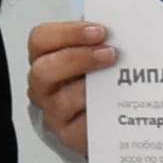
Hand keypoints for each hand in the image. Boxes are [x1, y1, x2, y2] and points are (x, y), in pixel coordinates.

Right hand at [24, 18, 116, 146]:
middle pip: (43, 70)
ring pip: (60, 100)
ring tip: (114, 78)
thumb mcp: (92, 52)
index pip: (41, 40)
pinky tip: (114, 104)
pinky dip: (97, 113)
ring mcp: (53, 111)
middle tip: (109, 52)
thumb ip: (97, 40)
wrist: (101, 116)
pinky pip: (79, 125)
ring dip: (89, 86)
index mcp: (44, 58)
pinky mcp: (68, 134)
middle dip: (77, 58)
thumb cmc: (95, 79)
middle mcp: (43, 86)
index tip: (99, 31)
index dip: (67, 33)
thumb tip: (121, 28)